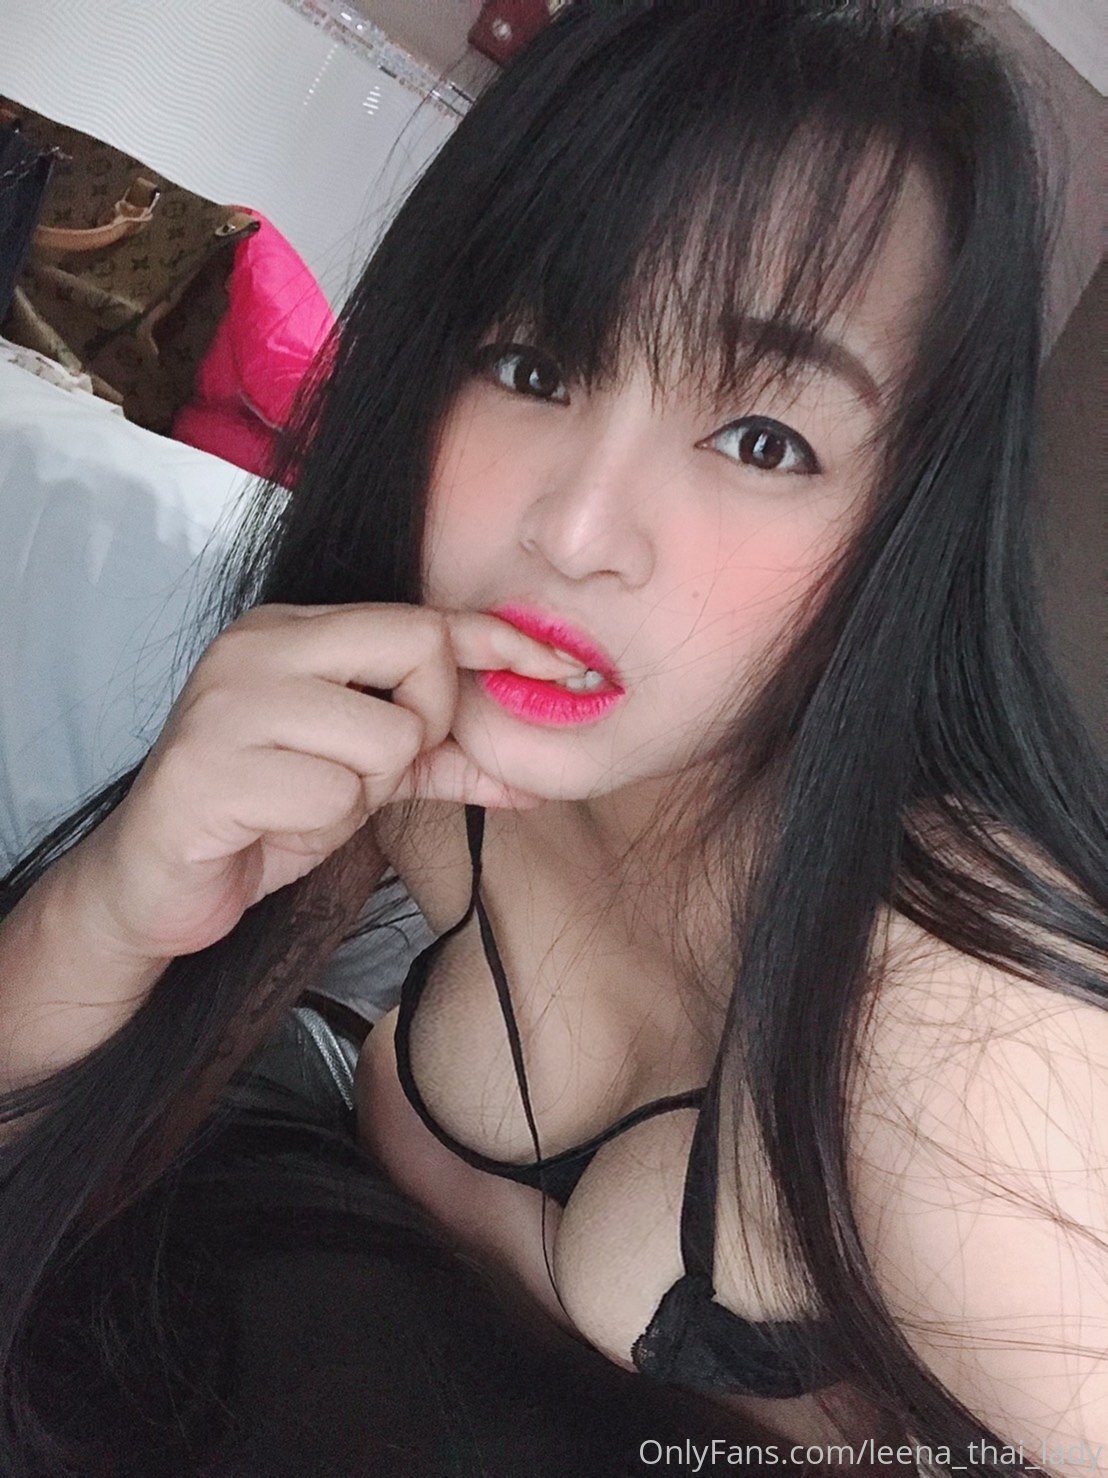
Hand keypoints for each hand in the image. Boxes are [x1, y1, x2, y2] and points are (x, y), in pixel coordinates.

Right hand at [73, 603, 581, 960]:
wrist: (155, 882)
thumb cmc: (260, 814)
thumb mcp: (361, 780)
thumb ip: (439, 761)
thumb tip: (532, 773)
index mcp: (293, 631)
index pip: (423, 619)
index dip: (500, 641)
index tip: (564, 665)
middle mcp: (259, 647)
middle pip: (419, 652)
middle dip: (422, 727)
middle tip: (369, 769)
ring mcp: (228, 702)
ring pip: (386, 735)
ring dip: (362, 791)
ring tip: (306, 799)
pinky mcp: (207, 767)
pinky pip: (332, 795)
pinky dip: (319, 825)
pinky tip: (272, 823)